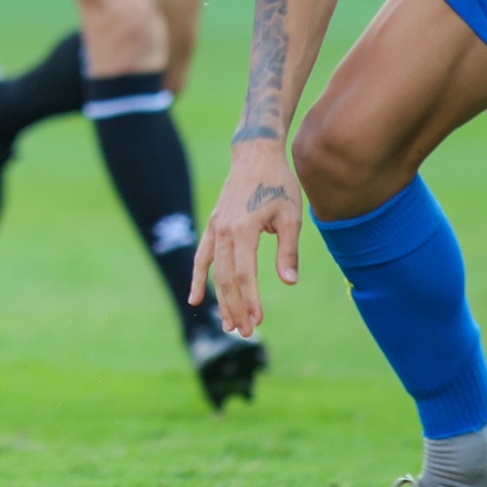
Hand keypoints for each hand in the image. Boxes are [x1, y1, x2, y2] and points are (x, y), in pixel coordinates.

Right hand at [191, 139, 302, 334]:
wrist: (255, 154)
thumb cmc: (278, 183)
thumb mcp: (291, 215)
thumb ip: (288, 250)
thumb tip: (289, 281)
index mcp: (244, 229)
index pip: (245, 273)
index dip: (250, 299)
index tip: (258, 319)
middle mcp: (224, 231)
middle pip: (227, 278)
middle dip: (236, 307)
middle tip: (247, 332)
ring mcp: (215, 228)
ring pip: (215, 271)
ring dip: (221, 299)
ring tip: (228, 325)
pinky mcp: (213, 225)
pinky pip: (202, 257)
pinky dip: (199, 278)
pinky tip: (196, 299)